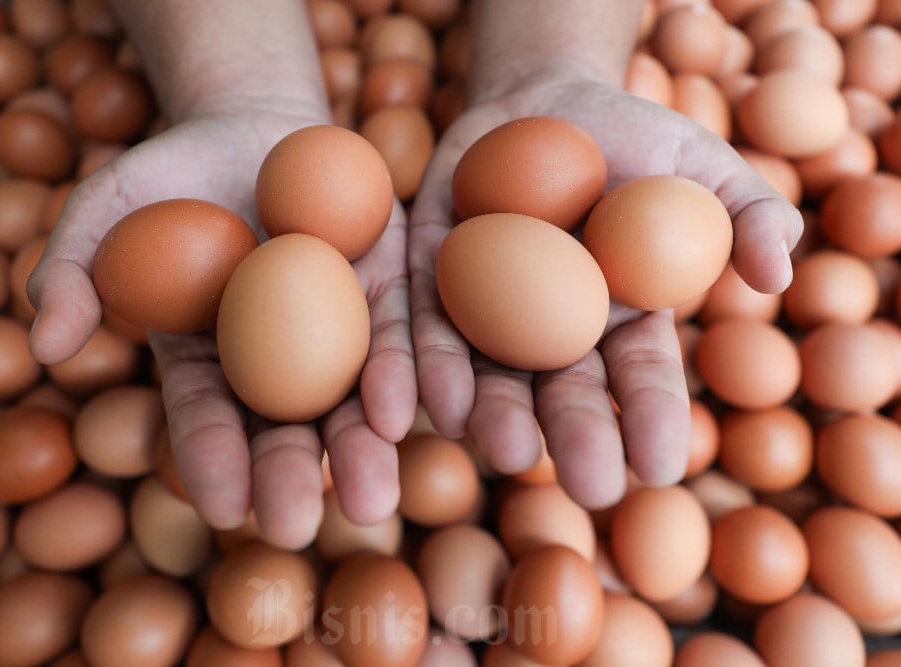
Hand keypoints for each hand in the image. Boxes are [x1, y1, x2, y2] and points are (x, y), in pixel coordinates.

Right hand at [28, 106, 416, 548]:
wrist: (253, 129)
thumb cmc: (168, 176)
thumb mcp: (105, 211)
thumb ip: (71, 271)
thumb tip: (47, 343)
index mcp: (208, 361)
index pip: (206, 420)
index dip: (210, 461)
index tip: (219, 508)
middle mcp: (278, 363)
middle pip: (286, 429)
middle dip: (291, 478)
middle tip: (295, 529)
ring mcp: (338, 331)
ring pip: (353, 400)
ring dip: (362, 450)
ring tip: (373, 501)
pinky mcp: (388, 290)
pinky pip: (399, 334)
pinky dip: (402, 374)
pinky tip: (405, 413)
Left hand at [409, 73, 802, 508]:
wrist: (544, 97)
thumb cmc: (636, 139)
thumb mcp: (703, 166)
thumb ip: (749, 215)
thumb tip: (778, 275)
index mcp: (620, 320)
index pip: (641, 377)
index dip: (652, 419)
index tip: (661, 469)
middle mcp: (552, 329)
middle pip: (562, 391)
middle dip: (576, 439)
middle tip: (589, 488)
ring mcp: (488, 307)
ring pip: (489, 373)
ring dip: (495, 416)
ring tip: (502, 453)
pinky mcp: (431, 275)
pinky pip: (425, 326)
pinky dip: (426, 366)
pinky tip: (430, 406)